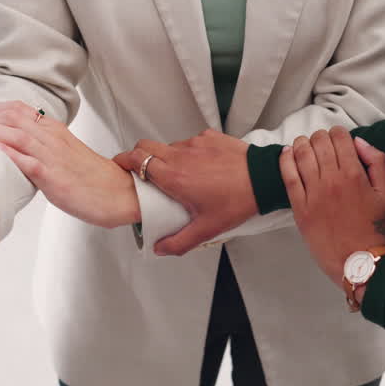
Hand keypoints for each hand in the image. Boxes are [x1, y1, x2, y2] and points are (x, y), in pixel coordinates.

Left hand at [0, 101, 140, 228]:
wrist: (118, 194)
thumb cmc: (92, 178)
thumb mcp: (66, 154)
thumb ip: (44, 147)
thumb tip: (20, 150)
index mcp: (54, 130)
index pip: (18, 109)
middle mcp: (51, 137)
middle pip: (11, 117)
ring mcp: (52, 155)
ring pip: (14, 134)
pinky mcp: (52, 176)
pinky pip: (24, 160)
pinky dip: (4, 152)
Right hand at [112, 130, 254, 255]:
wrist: (265, 178)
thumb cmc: (239, 200)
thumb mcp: (207, 229)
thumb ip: (179, 242)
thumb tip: (160, 248)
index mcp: (174, 177)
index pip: (136, 159)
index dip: (123, 161)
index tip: (119, 167)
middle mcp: (181, 156)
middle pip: (146, 146)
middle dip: (138, 157)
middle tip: (141, 171)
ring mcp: (195, 143)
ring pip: (169, 146)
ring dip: (166, 158)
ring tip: (178, 175)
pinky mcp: (209, 137)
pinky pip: (190, 143)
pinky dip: (189, 153)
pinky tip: (201, 167)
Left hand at [281, 128, 384, 288]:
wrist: (358, 262)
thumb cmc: (374, 231)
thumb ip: (377, 162)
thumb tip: (359, 142)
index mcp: (354, 175)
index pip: (340, 137)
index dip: (339, 133)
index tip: (339, 139)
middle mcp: (331, 181)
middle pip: (319, 142)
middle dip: (321, 137)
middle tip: (323, 144)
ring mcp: (313, 194)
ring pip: (301, 154)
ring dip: (303, 144)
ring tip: (306, 146)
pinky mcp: (299, 208)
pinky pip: (287, 175)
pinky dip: (286, 159)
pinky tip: (288, 154)